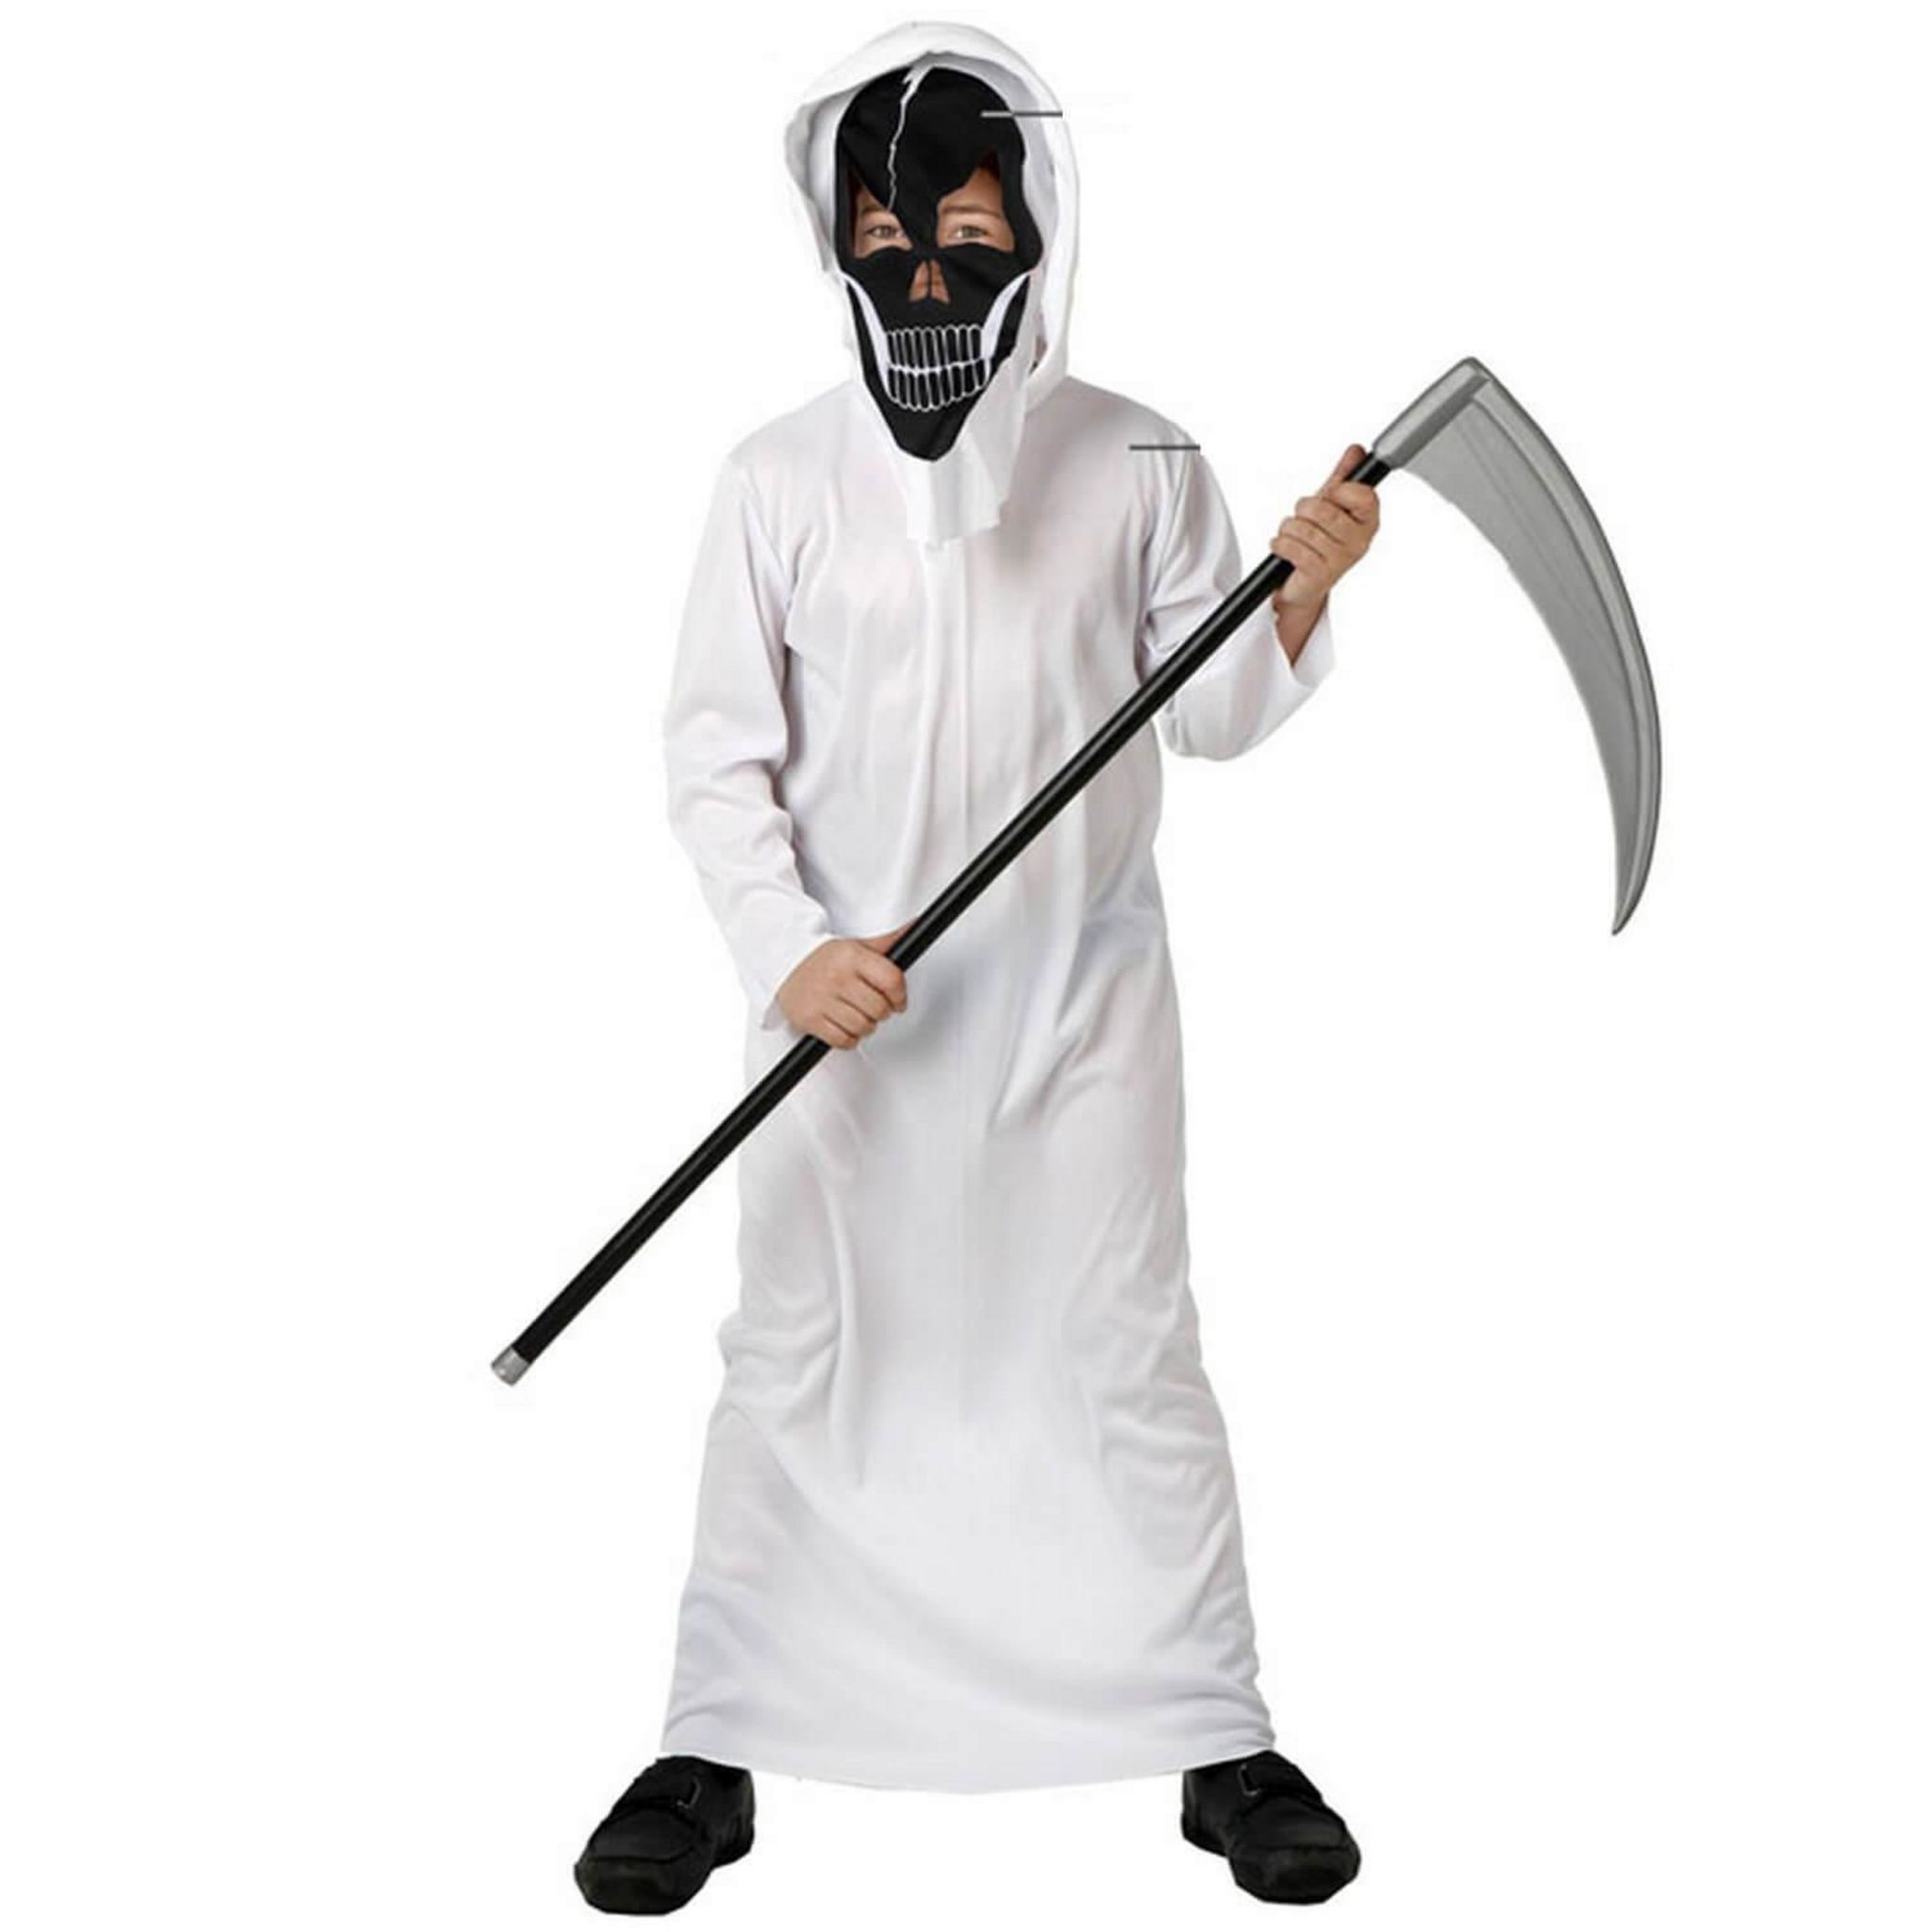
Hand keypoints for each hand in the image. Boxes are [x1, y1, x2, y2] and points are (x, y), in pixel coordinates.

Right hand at [777, 923, 909, 1048]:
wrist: (785, 964)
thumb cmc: (825, 960)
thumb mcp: (857, 946)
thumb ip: (889, 942)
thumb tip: (916, 926)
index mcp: (851, 956)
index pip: (892, 981)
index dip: (900, 996)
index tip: (897, 1000)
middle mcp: (837, 976)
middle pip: (880, 1009)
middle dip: (881, 1012)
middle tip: (873, 1006)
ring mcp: (822, 999)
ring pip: (864, 1027)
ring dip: (865, 1026)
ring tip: (856, 1014)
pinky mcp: (810, 1019)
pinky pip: (844, 1040)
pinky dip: (848, 1038)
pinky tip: (843, 1023)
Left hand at [1269, 443, 1380, 612]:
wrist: (1303, 584)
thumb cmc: (1319, 543)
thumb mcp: (1330, 505)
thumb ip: (1342, 478)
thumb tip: (1355, 451)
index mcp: (1367, 522)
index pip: (1364, 495)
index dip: (1339, 491)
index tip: (1331, 496)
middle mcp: (1359, 542)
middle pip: (1323, 509)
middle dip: (1304, 510)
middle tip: (1303, 518)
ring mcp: (1340, 560)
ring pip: (1304, 528)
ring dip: (1288, 528)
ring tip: (1291, 535)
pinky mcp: (1319, 575)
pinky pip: (1292, 547)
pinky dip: (1279, 544)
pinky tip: (1282, 547)